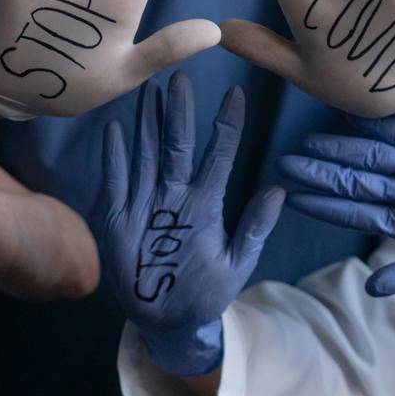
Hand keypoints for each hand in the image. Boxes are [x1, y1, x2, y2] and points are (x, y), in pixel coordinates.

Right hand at [99, 72, 285, 375]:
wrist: (170, 322)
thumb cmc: (206, 292)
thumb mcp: (237, 263)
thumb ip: (254, 228)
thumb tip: (280, 190)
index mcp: (206, 203)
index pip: (219, 154)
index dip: (227, 124)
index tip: (237, 93)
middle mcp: (176, 195)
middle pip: (178, 144)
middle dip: (180, 111)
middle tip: (180, 74)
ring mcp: (147, 204)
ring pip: (147, 154)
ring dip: (147, 123)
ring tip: (148, 89)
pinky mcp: (120, 220)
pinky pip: (117, 183)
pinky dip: (114, 157)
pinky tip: (114, 129)